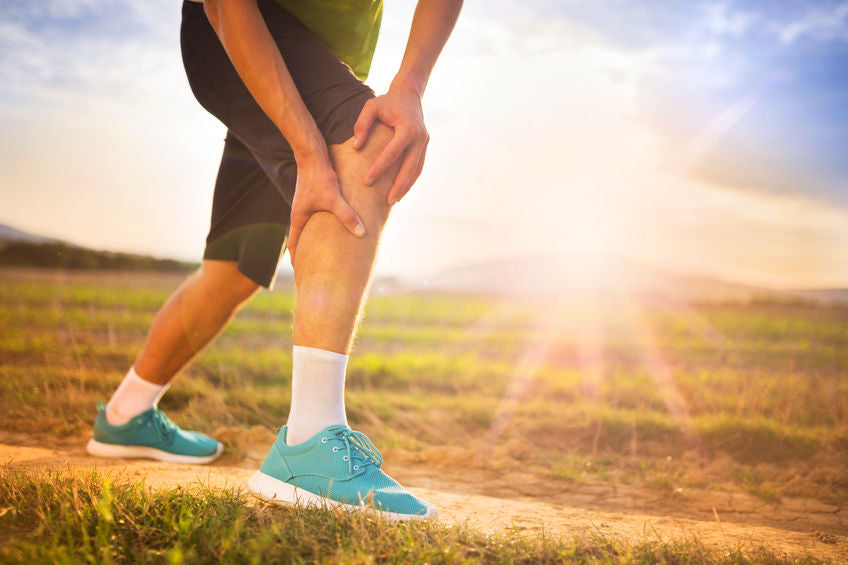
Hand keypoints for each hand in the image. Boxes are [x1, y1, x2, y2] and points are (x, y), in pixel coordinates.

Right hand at [287, 156, 365, 262]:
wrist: (312, 153)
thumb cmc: (319, 176)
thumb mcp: (334, 198)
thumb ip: (347, 216)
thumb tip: (362, 233)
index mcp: (298, 217)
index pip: (294, 243)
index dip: (297, 258)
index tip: (299, 271)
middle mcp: (300, 212)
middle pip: (301, 237)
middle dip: (307, 251)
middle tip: (313, 266)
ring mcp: (307, 204)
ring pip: (310, 226)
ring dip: (314, 237)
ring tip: (324, 249)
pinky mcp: (315, 196)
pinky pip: (318, 215)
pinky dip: (322, 224)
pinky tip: (334, 226)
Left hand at [352, 84, 428, 204]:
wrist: (409, 94)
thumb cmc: (387, 101)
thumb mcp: (371, 106)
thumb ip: (361, 124)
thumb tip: (356, 147)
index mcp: (408, 129)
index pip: (392, 154)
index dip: (379, 169)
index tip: (367, 181)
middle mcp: (420, 137)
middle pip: (409, 167)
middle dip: (399, 186)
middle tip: (388, 201)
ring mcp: (424, 143)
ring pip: (416, 170)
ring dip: (406, 186)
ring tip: (395, 200)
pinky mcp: (424, 146)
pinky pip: (418, 167)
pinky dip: (410, 179)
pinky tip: (401, 190)